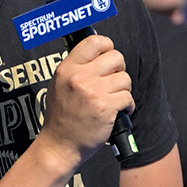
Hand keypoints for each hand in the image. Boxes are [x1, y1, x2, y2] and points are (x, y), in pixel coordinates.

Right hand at [39, 35, 132, 166]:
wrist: (60, 145)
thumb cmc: (61, 116)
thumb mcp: (59, 85)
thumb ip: (75, 67)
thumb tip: (97, 49)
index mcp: (67, 68)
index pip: (94, 42)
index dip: (107, 45)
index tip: (108, 55)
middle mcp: (79, 77)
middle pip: (115, 57)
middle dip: (119, 69)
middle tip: (114, 81)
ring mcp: (93, 92)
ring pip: (125, 78)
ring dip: (123, 89)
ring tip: (114, 99)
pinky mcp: (105, 107)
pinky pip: (128, 97)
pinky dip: (127, 105)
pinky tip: (118, 111)